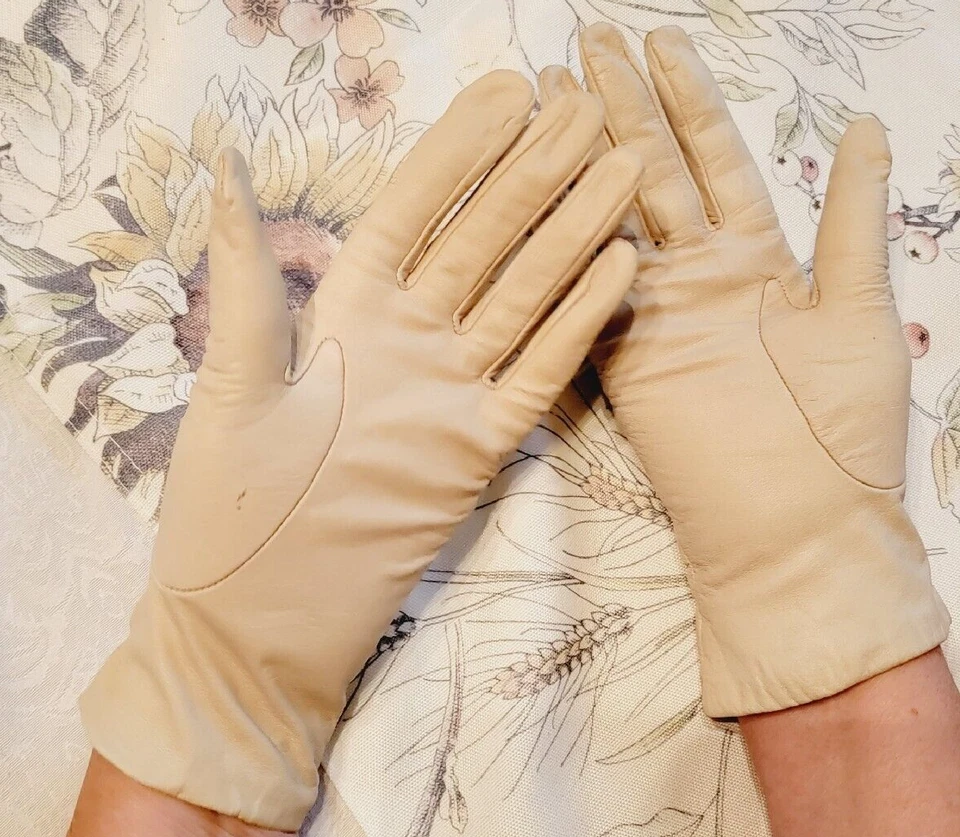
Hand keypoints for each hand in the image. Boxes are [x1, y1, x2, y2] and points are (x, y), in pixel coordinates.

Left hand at [79, 70, 642, 829]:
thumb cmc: (233, 507)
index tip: (507, 89)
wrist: (267, 619)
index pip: (413, 210)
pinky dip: (577, 326)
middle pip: (483, 242)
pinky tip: (617, 270)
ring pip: (524, 297)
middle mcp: (408, 340)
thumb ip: (249, 282)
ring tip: (621, 171)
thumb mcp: (234, 385)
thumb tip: (224, 171)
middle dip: (534, 173)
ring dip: (572, 235)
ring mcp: (453, 391)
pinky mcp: (484, 447)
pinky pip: (541, 375)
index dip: (459, 150)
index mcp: (344, 314)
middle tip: (587, 109)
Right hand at [539, 24, 948, 716]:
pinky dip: (567, 244)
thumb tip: (863, 128)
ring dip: (583, 163)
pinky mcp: (622, 358)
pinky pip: (590, 292)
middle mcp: (699, 277)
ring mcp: (655, 315)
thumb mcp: (860, 309)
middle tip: (584, 47)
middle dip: (621, 110)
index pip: (714, 161)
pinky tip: (542, 193)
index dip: (686, 101)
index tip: (656, 43)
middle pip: (652, 177)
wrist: (796, 524)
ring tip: (549, 99)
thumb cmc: (841, 426)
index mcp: (758, 259)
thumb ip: (852, 217)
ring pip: (611, 223)